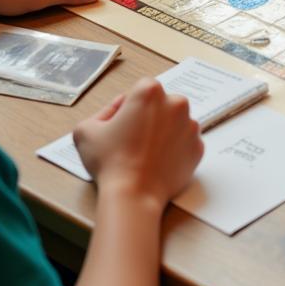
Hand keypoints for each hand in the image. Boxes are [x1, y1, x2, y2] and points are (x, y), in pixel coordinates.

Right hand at [73, 78, 203, 207]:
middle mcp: (176, 103)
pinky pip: (185, 143)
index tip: (122, 123)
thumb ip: (103, 111)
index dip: (129, 106)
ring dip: (164, 132)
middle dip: (150, 117)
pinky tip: (159, 162)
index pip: (140, 90)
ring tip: (146, 153)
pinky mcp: (198, 147)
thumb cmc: (109, 162)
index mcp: (150, 92)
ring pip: (176, 122)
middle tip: (134, 139)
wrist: (133, 195)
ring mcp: (191, 126)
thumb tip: (120, 108)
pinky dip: (175, 149)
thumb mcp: (86, 130)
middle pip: (162, 104)